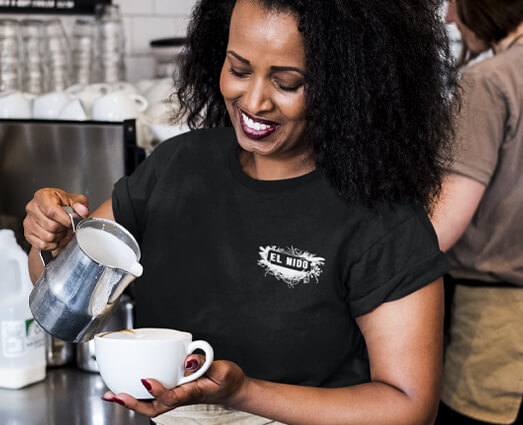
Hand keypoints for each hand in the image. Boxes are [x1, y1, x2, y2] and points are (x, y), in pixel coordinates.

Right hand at [24, 188, 88, 252]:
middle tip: (67, 226)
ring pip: (47, 237)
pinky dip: (53, 244)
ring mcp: (28, 221)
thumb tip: (82, 210)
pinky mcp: (27, 234)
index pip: (51, 211)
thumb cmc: (65, 206)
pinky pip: (42, 245)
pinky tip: (56, 237)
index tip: (72, 222)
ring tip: (61, 230)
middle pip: (50, 226)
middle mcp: (32, 207)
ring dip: (59, 237)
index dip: (65, 220)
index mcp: (43, 196)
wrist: (56, 217)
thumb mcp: (76, 201)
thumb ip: (80, 204)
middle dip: (63, 229)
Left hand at [102, 355, 246, 416]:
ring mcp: (177, 394)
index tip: (146, 380)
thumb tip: (187, 360)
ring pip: (151, 403)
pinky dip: (139, 393)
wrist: (234, 389)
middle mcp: (181, 396)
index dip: (157, 390)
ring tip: (111, 394)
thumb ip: (205, 364)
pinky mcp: (176, 389)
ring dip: (131, 400)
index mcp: (192, 392)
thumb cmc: (228, 381)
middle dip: (133, 403)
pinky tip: (127, 385)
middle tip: (115, 395)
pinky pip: (154, 395)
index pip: (171, 396)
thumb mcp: (222, 370)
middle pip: (153, 407)